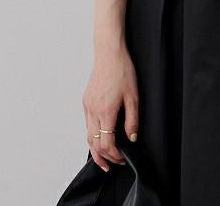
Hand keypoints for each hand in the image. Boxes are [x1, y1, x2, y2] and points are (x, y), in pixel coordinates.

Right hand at [82, 42, 139, 171]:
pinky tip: (99, 137)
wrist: (109, 54)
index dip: (114, 155)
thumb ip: (132, 120)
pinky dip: (92, 135)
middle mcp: (93, 111)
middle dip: (102, 158)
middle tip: (111, 166)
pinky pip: (87, 124)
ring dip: (95, 149)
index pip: (106, 144)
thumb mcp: (133, 96)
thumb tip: (132, 138)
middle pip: (93, 144)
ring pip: (88, 135)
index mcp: (106, 111)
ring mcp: (87, 105)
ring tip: (103, 158)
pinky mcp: (86, 101)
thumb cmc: (122, 71)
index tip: (122, 159)